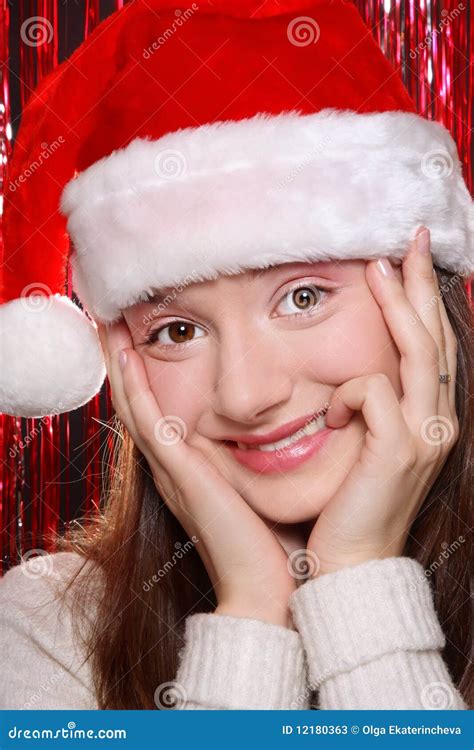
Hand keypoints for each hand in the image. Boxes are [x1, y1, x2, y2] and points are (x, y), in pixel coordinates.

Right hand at [98, 321, 302, 627]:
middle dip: (125, 366)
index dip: (147, 381)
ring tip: (110, 327)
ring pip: (133, 407)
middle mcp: (175, 470)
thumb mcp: (265, 492)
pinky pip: (147, 421)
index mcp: (192, 474)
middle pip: (137, 407)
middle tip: (115, 326)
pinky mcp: (180, 474)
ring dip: (121, 367)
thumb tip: (291, 431)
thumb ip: (265, 464)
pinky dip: (133, 387)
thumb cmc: (275, 547)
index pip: (161, 418)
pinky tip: (126, 355)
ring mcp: (173, 471)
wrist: (270, 591)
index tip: (145, 344)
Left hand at [307, 226, 459, 574]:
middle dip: (422, 286)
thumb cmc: (351, 503)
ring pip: (417, 350)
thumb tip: (357, 379)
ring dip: (397, 305)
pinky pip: (373, 394)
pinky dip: (348, 397)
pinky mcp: (399, 448)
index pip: (433, 348)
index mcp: (430, 419)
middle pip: (434, 337)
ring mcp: (426, 434)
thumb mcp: (368, 447)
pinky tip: (332, 417)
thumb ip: (371, 409)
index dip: (425, 304)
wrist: (351, 560)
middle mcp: (438, 421)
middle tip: (411, 241)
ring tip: (379, 267)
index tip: (410, 263)